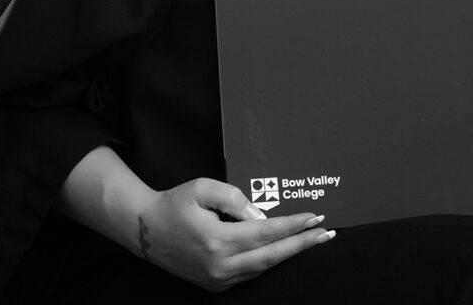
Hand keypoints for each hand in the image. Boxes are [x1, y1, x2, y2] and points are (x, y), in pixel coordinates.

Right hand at [138, 178, 334, 291]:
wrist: (146, 230)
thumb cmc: (175, 203)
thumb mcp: (203, 187)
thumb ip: (235, 198)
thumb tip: (262, 216)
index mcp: (217, 240)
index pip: (266, 234)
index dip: (293, 226)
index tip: (315, 217)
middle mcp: (220, 266)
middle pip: (271, 257)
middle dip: (302, 245)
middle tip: (327, 233)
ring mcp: (217, 280)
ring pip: (262, 269)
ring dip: (289, 254)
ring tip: (311, 239)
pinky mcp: (215, 285)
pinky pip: (249, 274)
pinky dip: (269, 262)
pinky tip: (284, 249)